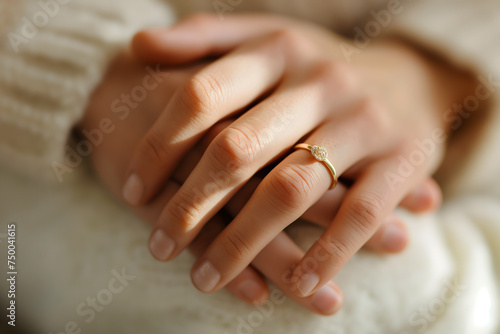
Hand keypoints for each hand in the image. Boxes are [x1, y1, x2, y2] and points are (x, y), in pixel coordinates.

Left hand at [126, 13, 467, 305]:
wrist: (414, 75)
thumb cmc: (322, 65)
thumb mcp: (267, 36)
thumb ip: (205, 37)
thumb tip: (138, 45)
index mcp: (278, 51)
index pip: (203, 96)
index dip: (160, 145)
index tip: (132, 189)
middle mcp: (319, 82)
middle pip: (238, 149)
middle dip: (190, 207)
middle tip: (159, 248)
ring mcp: (363, 121)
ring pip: (291, 189)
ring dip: (243, 242)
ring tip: (204, 280)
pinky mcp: (403, 160)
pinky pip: (362, 212)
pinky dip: (329, 253)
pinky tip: (298, 284)